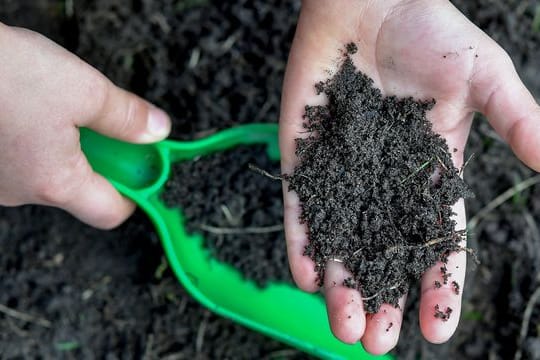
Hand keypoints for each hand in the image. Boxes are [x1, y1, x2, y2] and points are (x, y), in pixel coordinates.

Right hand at [0, 24, 170, 228]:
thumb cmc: (1, 74)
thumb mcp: (82, 89)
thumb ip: (124, 115)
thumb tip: (155, 129)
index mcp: (55, 183)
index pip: (110, 212)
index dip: (136, 193)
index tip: (146, 168)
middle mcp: (22, 192)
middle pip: (82, 190)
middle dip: (103, 160)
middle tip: (108, 126)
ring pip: (51, 173)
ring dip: (70, 147)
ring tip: (65, 109)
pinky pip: (25, 161)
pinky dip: (41, 141)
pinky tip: (35, 110)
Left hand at [280, 0, 539, 353]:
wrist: (371, 0)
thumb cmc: (431, 32)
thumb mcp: (483, 77)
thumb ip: (516, 120)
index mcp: (430, 171)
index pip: (437, 239)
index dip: (438, 284)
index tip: (437, 329)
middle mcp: (384, 181)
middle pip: (383, 251)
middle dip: (382, 297)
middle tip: (377, 341)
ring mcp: (342, 170)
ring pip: (340, 238)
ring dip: (340, 283)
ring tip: (343, 328)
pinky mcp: (305, 154)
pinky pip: (301, 204)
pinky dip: (301, 237)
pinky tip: (304, 274)